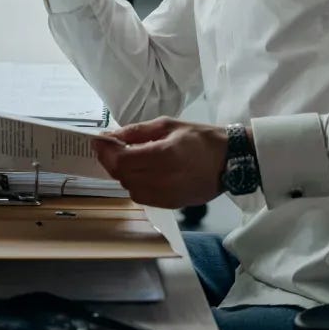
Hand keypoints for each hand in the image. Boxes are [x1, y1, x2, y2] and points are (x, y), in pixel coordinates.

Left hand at [90, 117, 228, 207]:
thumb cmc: (200, 138)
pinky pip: (144, 198)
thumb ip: (136, 132)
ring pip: (130, 189)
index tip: (98, 141)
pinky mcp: (173, 205)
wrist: (230, 160)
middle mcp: (165, 179)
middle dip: (111, 162)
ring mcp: (169, 195)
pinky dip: (136, 186)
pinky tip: (141, 174)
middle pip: (123, 176)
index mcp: (165, 155)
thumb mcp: (168, 125)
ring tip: (128, 161)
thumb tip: (110, 136)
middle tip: (111, 149)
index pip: (122, 160)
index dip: (105, 152)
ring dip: (123, 175)